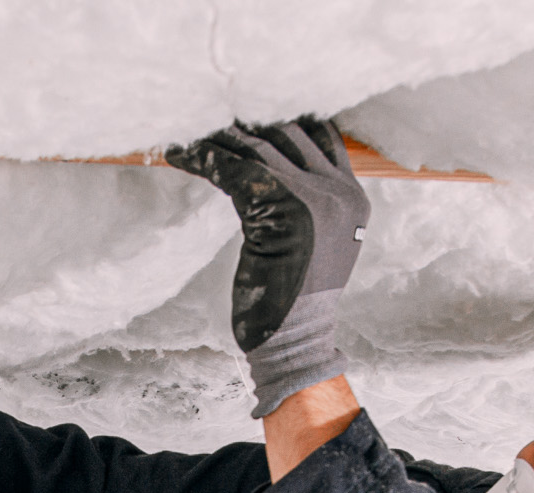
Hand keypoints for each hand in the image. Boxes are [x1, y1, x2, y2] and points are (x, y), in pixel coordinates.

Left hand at [167, 120, 368, 415]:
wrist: (295, 340)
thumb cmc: (296, 300)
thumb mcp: (320, 244)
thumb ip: (313, 204)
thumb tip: (277, 170)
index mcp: (354, 198)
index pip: (323, 136)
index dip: (284, 118)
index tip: (249, 110)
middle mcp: (339, 192)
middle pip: (288, 132)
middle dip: (247, 120)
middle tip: (211, 110)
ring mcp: (313, 198)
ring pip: (258, 146)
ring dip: (219, 135)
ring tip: (190, 128)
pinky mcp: (278, 208)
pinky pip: (232, 169)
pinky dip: (202, 158)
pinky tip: (179, 152)